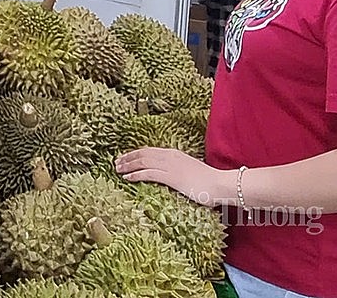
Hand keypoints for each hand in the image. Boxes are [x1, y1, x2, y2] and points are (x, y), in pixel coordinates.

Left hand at [115, 148, 234, 207]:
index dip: (135, 153)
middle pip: (143, 154)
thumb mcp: (190, 172)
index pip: (150, 151)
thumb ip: (179, 171)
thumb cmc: (209, 181)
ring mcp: (170, 166)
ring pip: (142, 162)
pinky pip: (148, 173)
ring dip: (128, 165)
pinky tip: (127, 178)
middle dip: (128, 158)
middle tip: (116, 162)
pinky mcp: (171, 176)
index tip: (125, 157)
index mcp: (174, 154)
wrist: (220, 184)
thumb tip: (172, 176)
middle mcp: (170, 156)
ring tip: (118, 170)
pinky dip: (135, 174)